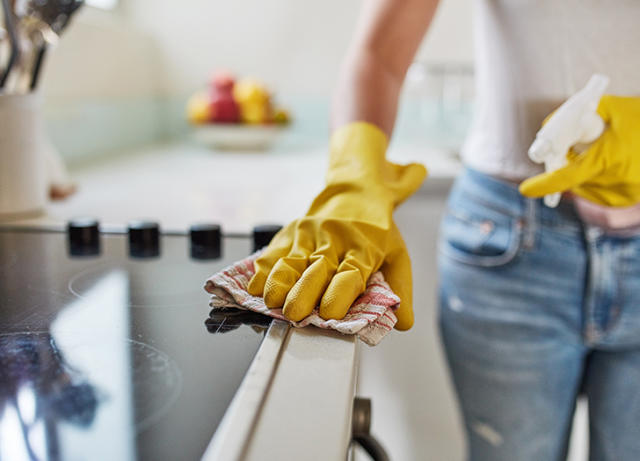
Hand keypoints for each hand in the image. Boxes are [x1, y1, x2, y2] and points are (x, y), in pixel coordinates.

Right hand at [247, 122, 426, 329]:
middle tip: (294, 314)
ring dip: (279, 282)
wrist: (355, 191)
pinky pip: (273, 252)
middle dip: (303, 293)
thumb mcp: (397, 254)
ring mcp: (309, 235)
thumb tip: (403, 324)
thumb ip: (399, 289)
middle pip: (316, 269)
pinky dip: (262, 271)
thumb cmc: (376, 230)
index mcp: (363, 248)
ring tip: (271, 302)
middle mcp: (334, 240)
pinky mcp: (291, 232)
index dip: (339, 293)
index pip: (350, 273)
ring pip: (291, 261)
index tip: (330, 313)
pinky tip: (255, 287)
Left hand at [520, 95, 639, 206]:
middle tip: (568, 148)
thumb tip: (550, 127)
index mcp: (611, 159)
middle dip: (566, 163)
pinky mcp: (627, 200)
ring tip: (604, 149)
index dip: (545, 185)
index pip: (568, 176)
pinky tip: (611, 160)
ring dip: (581, 170)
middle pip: (574, 179)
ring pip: (584, 185)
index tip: (526, 190)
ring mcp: (624, 194)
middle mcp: (617, 181)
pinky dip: (594, 177)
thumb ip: (579, 115)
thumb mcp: (614, 109)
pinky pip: (597, 190)